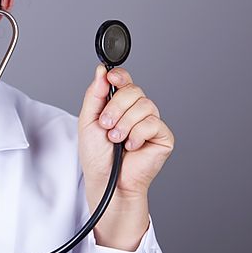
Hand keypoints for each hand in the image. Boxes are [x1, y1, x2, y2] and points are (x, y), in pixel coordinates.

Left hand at [78, 64, 174, 249]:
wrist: (107, 181)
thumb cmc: (97, 156)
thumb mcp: (88, 121)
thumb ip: (94, 95)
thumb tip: (101, 71)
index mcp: (119, 104)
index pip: (124, 81)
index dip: (120, 76)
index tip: (111, 78)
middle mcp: (137, 111)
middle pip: (134, 90)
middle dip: (116, 107)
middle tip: (106, 125)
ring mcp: (151, 123)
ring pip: (144, 106)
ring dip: (124, 124)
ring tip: (116, 139)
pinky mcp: (163, 136)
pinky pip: (152, 123)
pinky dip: (137, 135)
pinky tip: (131, 147)